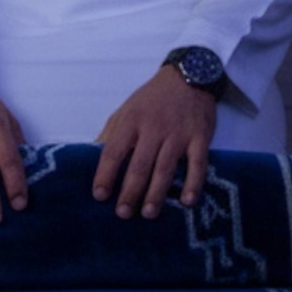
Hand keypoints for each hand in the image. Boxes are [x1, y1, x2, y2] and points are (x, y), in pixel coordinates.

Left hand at [93, 67, 216, 218]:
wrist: (189, 77)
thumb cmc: (153, 98)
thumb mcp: (126, 110)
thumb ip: (111, 133)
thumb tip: (91, 155)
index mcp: (131, 121)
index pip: (114, 151)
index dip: (105, 174)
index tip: (99, 195)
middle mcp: (153, 128)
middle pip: (139, 164)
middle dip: (130, 191)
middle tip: (122, 213)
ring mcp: (178, 133)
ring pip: (165, 167)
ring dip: (156, 193)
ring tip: (147, 213)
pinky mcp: (200, 137)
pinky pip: (197, 164)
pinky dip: (193, 183)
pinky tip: (187, 202)